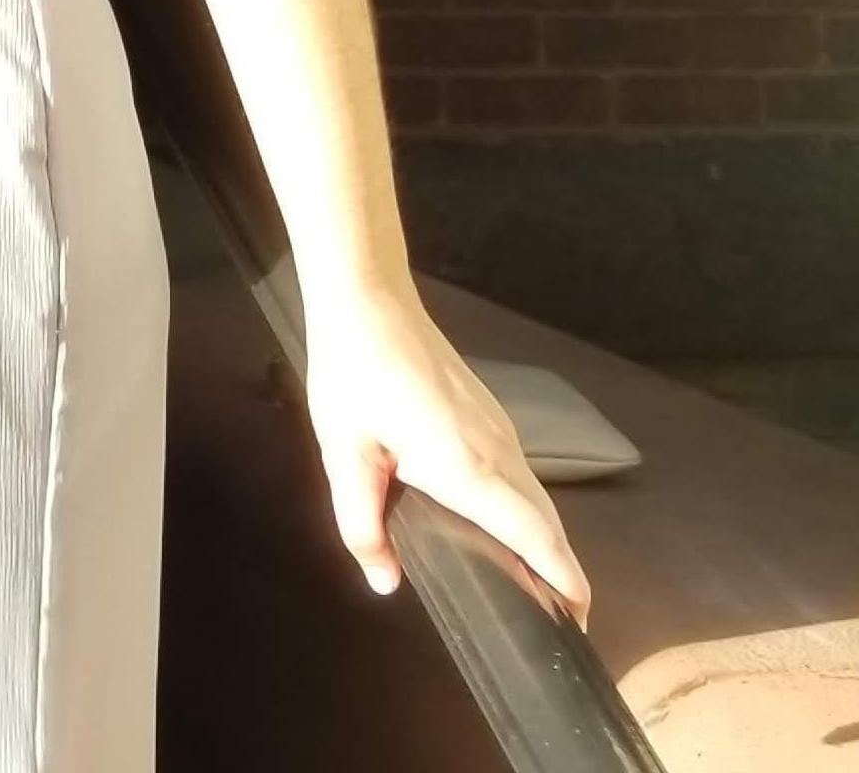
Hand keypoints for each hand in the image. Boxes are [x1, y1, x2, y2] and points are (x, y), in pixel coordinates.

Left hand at [302, 290, 590, 623]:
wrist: (368, 297)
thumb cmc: (353, 372)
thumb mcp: (343, 454)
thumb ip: (361, 524)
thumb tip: (384, 581)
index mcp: (470, 469)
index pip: (539, 538)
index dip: (566, 583)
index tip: (577, 623)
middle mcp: (499, 451)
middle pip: (548, 524)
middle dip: (561, 574)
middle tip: (553, 618)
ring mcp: (498, 427)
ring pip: (536, 497)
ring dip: (544, 541)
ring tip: (530, 583)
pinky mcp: (487, 411)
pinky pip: (520, 473)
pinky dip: (526, 509)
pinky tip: (498, 523)